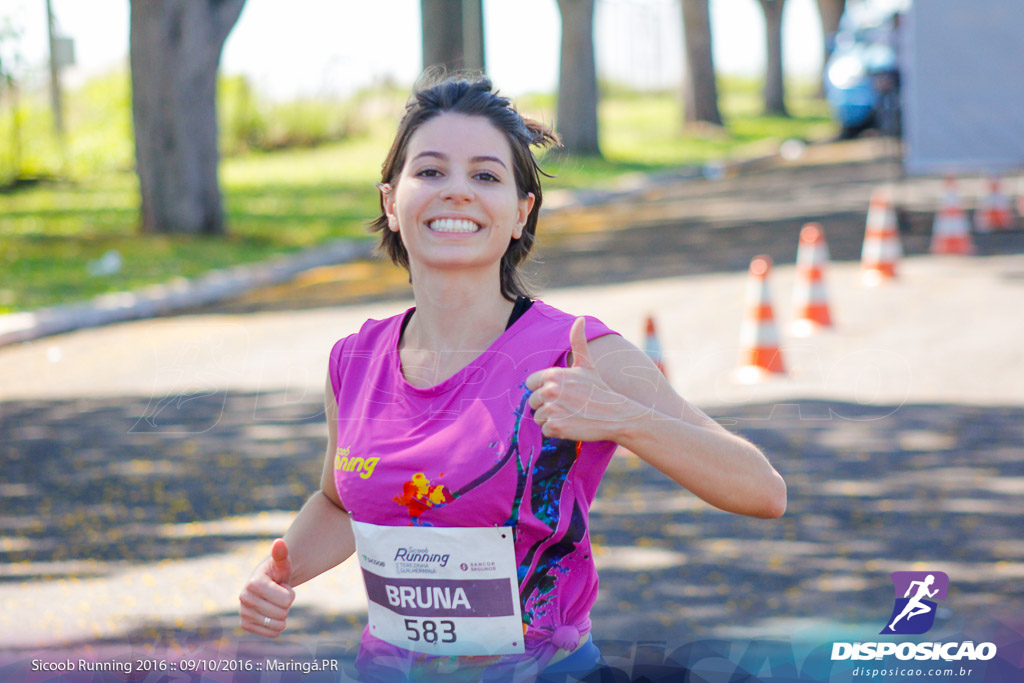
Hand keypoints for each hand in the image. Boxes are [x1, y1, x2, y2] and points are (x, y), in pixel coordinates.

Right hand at [239, 538, 294, 637]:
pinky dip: (276, 627)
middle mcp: (244, 598)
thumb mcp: (283, 562)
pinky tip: (270, 614)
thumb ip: (281, 553)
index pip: (287, 600)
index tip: (281, 586)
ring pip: (277, 626)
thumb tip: (279, 542)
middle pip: (282, 614)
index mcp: (253, 583)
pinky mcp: (245, 624)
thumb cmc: (278, 571)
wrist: (269, 583)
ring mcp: (243, 612)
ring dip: (281, 616)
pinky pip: (271, 634)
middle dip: (286, 605)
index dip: (290, 594)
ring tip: (274, 603)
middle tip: (278, 595)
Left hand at [525, 317, 634, 440]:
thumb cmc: (599, 390)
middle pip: (532, 402)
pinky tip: (572, 424)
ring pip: (538, 418)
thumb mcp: (587, 364)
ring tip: (570, 415)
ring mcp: (552, 408)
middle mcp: (550, 390)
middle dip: (547, 406)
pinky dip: (557, 431)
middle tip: (568, 406)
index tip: (560, 393)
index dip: (543, 390)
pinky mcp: (556, 426)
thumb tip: (580, 319)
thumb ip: (578, 342)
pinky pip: (545, 431)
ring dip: (552, 419)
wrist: (615, 414)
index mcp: (553, 374)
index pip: (530, 384)